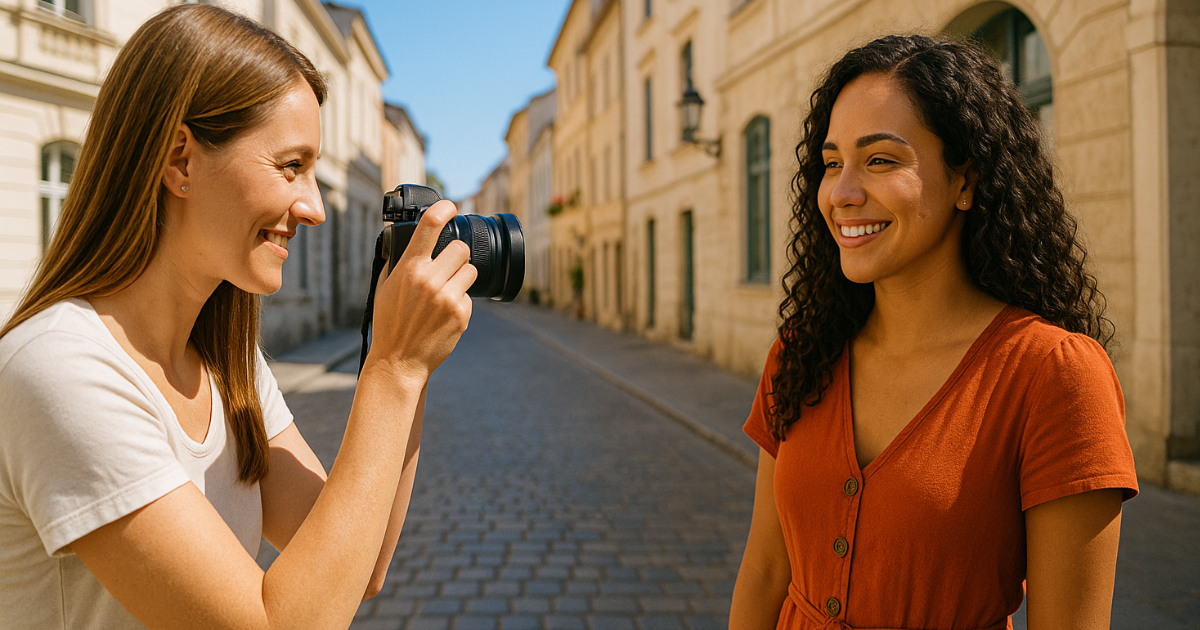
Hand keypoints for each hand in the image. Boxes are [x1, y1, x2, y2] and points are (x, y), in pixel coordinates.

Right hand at [364, 200, 475, 384]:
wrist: (399, 360)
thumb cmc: (390, 322)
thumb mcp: (384, 287)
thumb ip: (398, 262)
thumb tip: (408, 240)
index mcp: (409, 269)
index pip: (430, 226)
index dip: (444, 209)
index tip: (451, 207)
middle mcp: (430, 280)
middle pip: (460, 248)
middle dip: (456, 255)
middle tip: (448, 266)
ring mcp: (448, 297)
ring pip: (469, 270)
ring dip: (461, 276)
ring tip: (445, 290)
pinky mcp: (461, 314)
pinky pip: (469, 295)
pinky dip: (460, 301)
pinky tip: (444, 313)